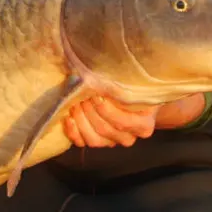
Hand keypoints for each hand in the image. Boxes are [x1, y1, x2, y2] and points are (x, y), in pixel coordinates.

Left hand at [63, 93, 205, 147]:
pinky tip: (68, 118)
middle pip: (104, 128)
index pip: (122, 122)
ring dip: (80, 120)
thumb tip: (107, 68)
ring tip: (74, 102)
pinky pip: (83, 144)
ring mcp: (113, 143)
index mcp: (143, 125)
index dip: (105, 109)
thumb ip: (126, 81)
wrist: (134, 98)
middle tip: (81, 93)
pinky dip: (73, 132)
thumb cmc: (134, 87)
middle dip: (89, 110)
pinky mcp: (99, 143)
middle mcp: (129, 137)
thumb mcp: (136, 83)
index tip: (95, 93)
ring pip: (93, 139)